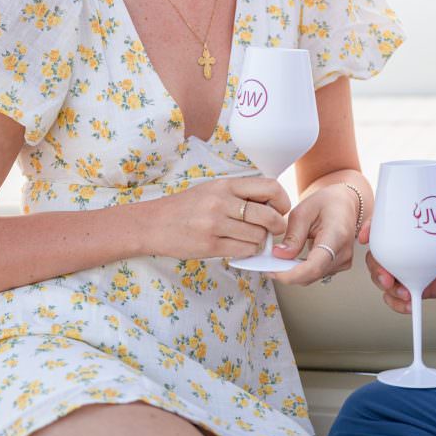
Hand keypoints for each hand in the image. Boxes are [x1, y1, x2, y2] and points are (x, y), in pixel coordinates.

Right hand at [149, 176, 290, 260]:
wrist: (153, 223)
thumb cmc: (185, 207)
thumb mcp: (212, 190)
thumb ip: (239, 194)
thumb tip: (271, 204)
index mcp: (225, 185)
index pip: (270, 187)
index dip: (282, 200)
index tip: (279, 209)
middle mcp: (221, 202)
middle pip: (269, 215)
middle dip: (277, 226)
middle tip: (273, 229)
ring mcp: (215, 224)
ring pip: (258, 236)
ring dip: (260, 240)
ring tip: (249, 238)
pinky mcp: (210, 246)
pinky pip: (244, 251)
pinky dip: (248, 251)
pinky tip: (239, 246)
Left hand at [265, 182, 358, 284]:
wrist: (345, 204)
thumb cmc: (327, 203)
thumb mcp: (304, 211)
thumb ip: (293, 235)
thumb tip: (280, 255)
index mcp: (337, 234)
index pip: (315, 265)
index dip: (293, 274)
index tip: (274, 271)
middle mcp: (343, 252)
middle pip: (312, 274)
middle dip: (287, 273)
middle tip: (268, 264)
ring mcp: (343, 261)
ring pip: (312, 277)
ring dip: (293, 272)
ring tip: (278, 259)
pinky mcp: (338, 265)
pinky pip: (316, 274)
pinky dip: (301, 270)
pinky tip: (291, 260)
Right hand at [359, 217, 435, 312]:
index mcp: (411, 229)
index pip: (384, 225)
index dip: (370, 229)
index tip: (365, 237)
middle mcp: (405, 248)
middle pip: (378, 256)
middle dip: (376, 268)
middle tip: (388, 279)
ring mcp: (408, 268)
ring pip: (383, 278)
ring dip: (387, 289)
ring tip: (405, 296)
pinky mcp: (416, 285)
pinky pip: (398, 296)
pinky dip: (397, 304)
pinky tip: (409, 307)